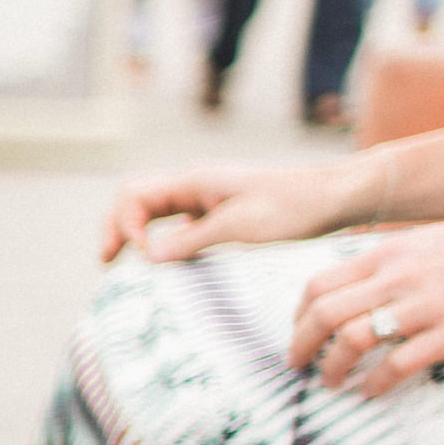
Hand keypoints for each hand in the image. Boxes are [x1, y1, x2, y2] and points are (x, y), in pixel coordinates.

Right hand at [101, 158, 369, 262]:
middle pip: (135, 201)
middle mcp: (194, 186)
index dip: (127, 227)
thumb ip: (191, 240)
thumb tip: (149, 256)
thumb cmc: (294, 207)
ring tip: (123, 263)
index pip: (134, 196)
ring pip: (154, 212)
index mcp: (194, 181)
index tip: (145, 257)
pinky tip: (165, 262)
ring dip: (134, 233)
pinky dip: (162, 241)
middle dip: (115, 228)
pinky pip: (177, 224)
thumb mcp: (240, 227)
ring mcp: (206, 199)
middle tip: (106, 262)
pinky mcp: (220, 214)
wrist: (337, 197)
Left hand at [287, 212, 443, 395]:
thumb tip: (355, 284)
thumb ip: (389, 261)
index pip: (319, 285)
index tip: (299, 333)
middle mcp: (399, 276)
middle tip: (298, 366)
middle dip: (301, 345)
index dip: (299, 315)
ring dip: (332, 367)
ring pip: (353, 339)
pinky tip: (372, 392)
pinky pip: (398, 364)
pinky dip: (376, 383)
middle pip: (324, 314)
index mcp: (388, 253)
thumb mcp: (428, 240)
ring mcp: (426, 305)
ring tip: (331, 382)